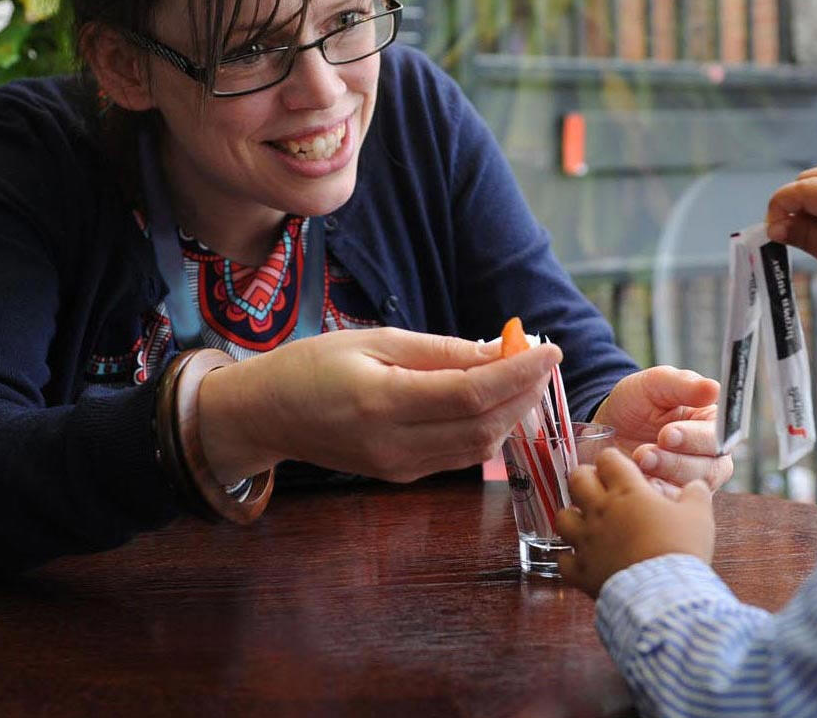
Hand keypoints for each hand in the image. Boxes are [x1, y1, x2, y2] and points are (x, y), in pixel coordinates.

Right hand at [198, 327, 560, 483]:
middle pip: (485, 425)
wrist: (266, 414)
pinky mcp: (401, 476)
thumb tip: (499, 349)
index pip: (473, 393)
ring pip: (480, 447)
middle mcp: (395, 444)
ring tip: (527, 375)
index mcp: (383, 402)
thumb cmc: (313, 365)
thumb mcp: (375, 340)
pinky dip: (488, 428)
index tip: (550, 348)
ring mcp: (400, 467)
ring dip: (513, 412)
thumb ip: (440, 350)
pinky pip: (459, 456)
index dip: (520, 372)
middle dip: (525, 391)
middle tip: (544, 358)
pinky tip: (496, 399)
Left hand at [556, 447, 714, 596]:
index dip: (612, 460)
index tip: (620, 468)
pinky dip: (569, 558)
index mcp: (627, 491)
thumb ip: (696, 494)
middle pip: (577, 479)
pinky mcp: (582, 571)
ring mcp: (587, 541)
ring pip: (562, 516)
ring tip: (585, 522)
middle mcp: (601, 510)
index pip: (607, 459)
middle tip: (598, 488)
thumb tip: (697, 485)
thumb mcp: (699, 516)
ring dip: (572, 516)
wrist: (665, 594)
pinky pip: (562, 559)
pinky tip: (580, 558)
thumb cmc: (680, 550)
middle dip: (586, 479)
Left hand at [593, 366, 732, 492]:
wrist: (609, 425)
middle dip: (674, 462)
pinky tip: (638, 484)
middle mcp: (710, 456)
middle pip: (709, 469)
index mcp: (712, 425)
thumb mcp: (655, 384)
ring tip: (637, 463)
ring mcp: (692, 480)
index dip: (694, 438)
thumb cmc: (637, 401)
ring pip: (690, 490)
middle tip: (644, 453)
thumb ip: (684, 385)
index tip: (666, 434)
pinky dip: (655, 497)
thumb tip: (714, 388)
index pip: (718, 437)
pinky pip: (671, 505)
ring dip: (663, 479)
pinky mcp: (673, 498)